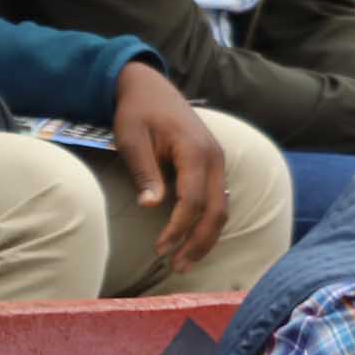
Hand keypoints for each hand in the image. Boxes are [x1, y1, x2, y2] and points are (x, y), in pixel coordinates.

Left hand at [109, 60, 228, 271]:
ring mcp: (218, 162)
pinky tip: (194, 237)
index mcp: (195, 152)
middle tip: (178, 267)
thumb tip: (151, 206)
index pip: (194, 200)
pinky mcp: (214, 165)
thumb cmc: (137, 112)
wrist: (150, 87)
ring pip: (223, 208)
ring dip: (207, 237)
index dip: (178, 228)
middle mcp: (215, 159)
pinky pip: (219, 200)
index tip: (160, 249)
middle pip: (217, 210)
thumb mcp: (132, 139)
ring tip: (186, 260)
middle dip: (199, 242)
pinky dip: (209, 222)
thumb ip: (144, 172)